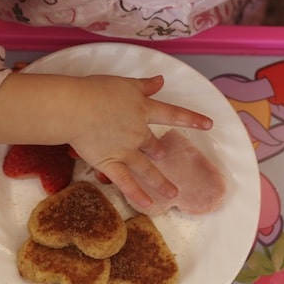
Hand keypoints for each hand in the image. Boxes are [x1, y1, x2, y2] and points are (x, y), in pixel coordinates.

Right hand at [67, 74, 211, 208]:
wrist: (76, 108)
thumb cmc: (96, 91)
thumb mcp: (124, 84)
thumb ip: (144, 85)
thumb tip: (161, 80)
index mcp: (143, 109)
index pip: (172, 114)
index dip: (191, 119)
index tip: (208, 124)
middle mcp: (138, 132)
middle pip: (152, 143)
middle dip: (157, 149)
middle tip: (160, 153)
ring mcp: (126, 150)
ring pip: (146, 168)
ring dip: (160, 181)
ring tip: (172, 192)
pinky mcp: (110, 163)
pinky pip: (126, 182)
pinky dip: (137, 194)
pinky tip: (148, 204)